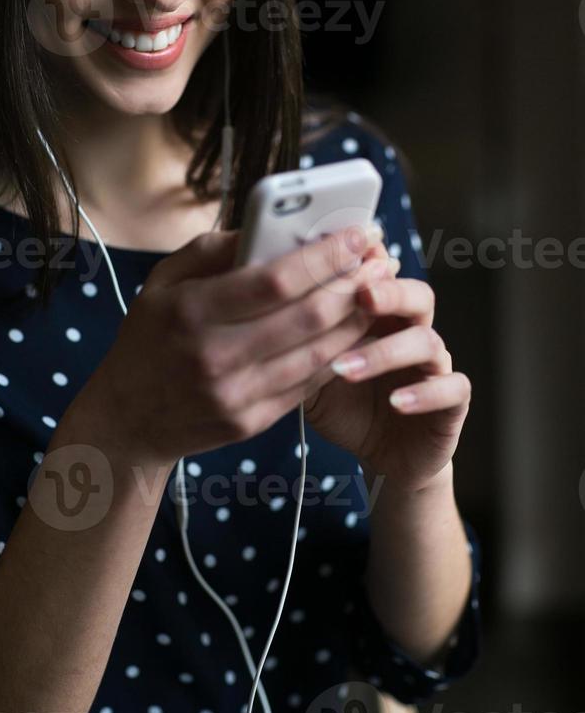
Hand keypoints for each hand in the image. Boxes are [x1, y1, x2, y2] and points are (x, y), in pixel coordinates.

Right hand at [80, 224, 388, 469]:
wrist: (127, 420)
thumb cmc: (148, 339)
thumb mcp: (163, 283)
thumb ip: (213, 250)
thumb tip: (268, 226)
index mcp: (191, 310)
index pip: (275, 279)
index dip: (326, 256)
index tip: (359, 235)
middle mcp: (215, 355)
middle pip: (308, 316)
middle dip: (355, 285)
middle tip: (381, 262)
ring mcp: (235, 394)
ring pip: (319, 353)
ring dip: (357, 320)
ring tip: (377, 293)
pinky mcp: (251, 423)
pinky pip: (308, 384)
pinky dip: (338, 355)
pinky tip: (353, 332)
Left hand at [303, 239, 471, 493]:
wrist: (382, 457)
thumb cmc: (344, 404)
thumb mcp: (310, 368)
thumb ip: (298, 337)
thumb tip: (258, 303)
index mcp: (381, 316)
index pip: (381, 276)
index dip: (366, 264)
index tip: (339, 256)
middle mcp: (413, 331)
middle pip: (417, 295)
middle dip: (389, 292)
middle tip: (360, 296)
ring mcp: (436, 365)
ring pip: (427, 342)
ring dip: (385, 352)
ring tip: (345, 368)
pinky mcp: (453, 401)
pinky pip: (452, 389)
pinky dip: (424, 394)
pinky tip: (395, 401)